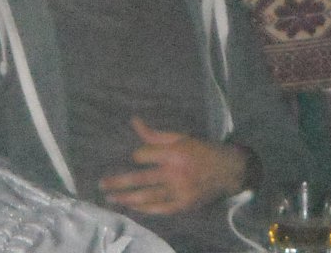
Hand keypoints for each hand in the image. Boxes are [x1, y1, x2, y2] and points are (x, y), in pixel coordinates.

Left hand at [99, 117, 247, 214]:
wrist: (229, 171)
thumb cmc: (203, 150)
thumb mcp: (181, 137)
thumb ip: (155, 134)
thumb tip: (134, 121)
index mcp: (174, 152)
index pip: (144, 155)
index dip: (138, 156)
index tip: (138, 158)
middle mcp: (174, 173)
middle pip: (140, 178)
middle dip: (118, 182)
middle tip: (101, 184)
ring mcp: (178, 192)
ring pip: (146, 196)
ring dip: (126, 198)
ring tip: (110, 198)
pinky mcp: (183, 206)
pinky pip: (159, 209)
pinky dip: (144, 209)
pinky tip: (132, 207)